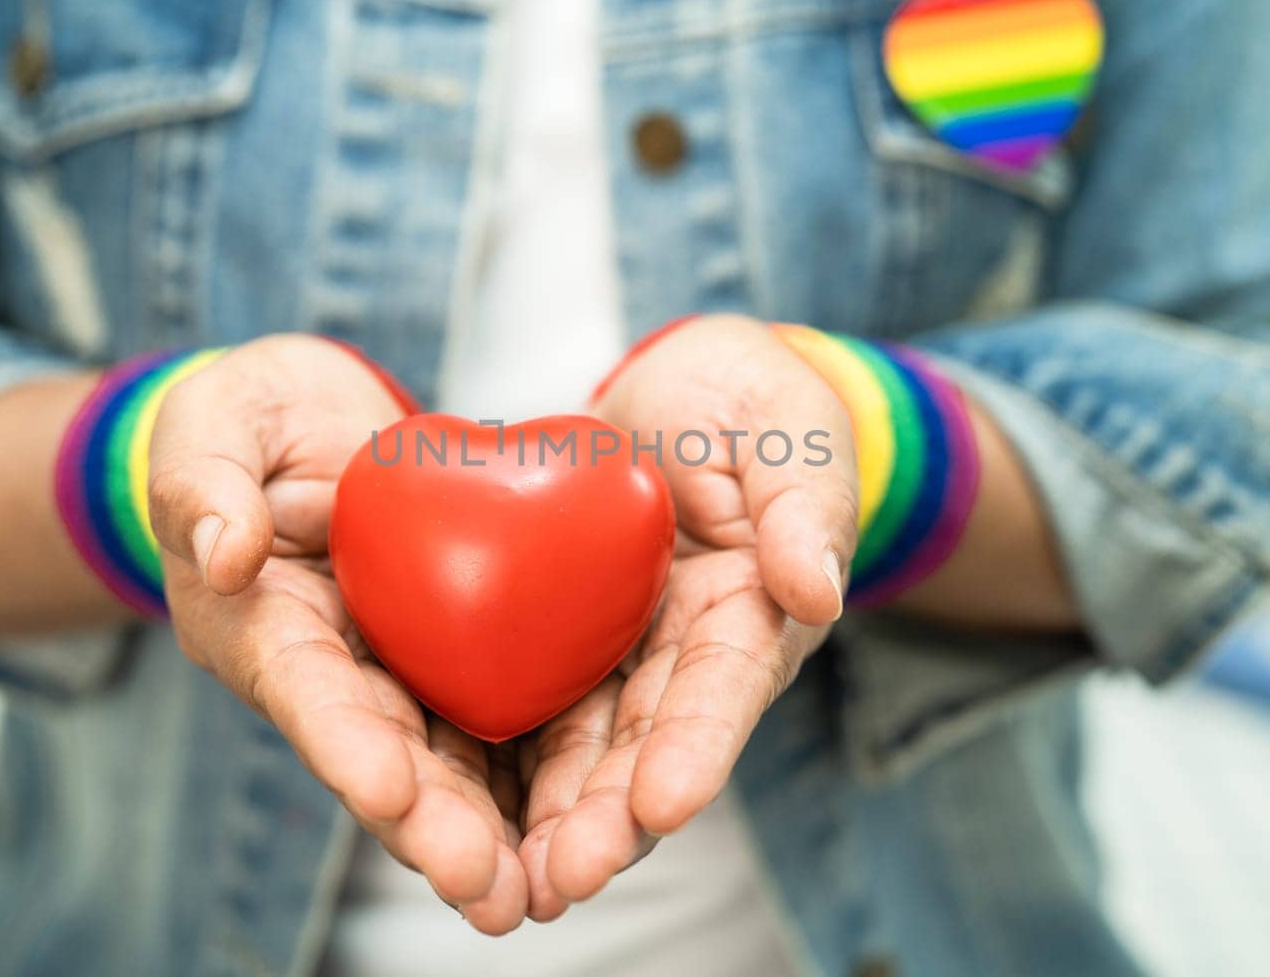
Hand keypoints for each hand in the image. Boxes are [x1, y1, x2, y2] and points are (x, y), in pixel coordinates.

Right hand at [147, 335, 526, 933]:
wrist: (310, 418)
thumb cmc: (246, 419)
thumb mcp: (213, 426)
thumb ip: (204, 483)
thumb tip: (225, 553)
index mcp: (259, 625)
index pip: (304, 690)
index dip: (346, 744)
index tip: (391, 794)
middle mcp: (329, 668)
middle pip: (385, 754)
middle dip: (434, 826)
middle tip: (489, 888)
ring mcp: (394, 666)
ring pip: (446, 756)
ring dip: (489, 827)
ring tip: (539, 891)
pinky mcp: (449, 647)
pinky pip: (495, 705)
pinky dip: (533, 765)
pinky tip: (587, 813)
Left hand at [518, 314, 860, 919]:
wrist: (681, 389)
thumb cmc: (752, 403)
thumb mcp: (791, 430)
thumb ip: (806, 504)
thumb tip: (816, 591)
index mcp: (752, 612)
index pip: (727, 686)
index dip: (698, 747)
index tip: (662, 803)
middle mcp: (687, 653)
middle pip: (648, 743)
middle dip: (610, 815)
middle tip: (566, 877)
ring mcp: (622, 650)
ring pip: (584, 743)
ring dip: (550, 813)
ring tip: (511, 880)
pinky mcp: (562, 634)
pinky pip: (526, 695)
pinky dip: (497, 756)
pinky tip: (454, 808)